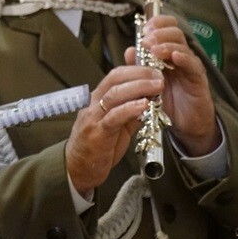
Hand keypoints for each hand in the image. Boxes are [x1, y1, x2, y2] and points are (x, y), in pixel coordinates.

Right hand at [65, 67, 160, 194]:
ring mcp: (94, 118)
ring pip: (114, 95)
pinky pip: (114, 117)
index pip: (115, 76)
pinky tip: (144, 104)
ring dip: (138, 88)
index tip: (154, 69)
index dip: (135, 69)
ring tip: (156, 86)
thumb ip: (130, 112)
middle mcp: (93, 104)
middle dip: (139, 74)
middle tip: (159, 75)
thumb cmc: (98, 147)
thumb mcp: (117, 125)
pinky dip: (130, 108)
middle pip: (115, 80)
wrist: (79, 169)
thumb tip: (148, 100)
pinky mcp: (98, 133)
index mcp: (98, 99)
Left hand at [130, 14, 220, 155]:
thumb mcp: (149, 81)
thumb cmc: (168, 100)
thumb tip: (129, 50)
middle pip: (175, 33)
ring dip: (167, 44)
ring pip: (182, 46)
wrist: (186, 123)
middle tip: (146, 39)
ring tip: (153, 48)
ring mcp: (190, 66)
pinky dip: (183, 58)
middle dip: (159, 32)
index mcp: (168, 53)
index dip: (156, 24)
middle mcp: (180, 55)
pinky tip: (174, 56)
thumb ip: (140, 66)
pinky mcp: (198, 79)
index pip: (166, 29)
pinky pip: (193, 65)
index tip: (143, 28)